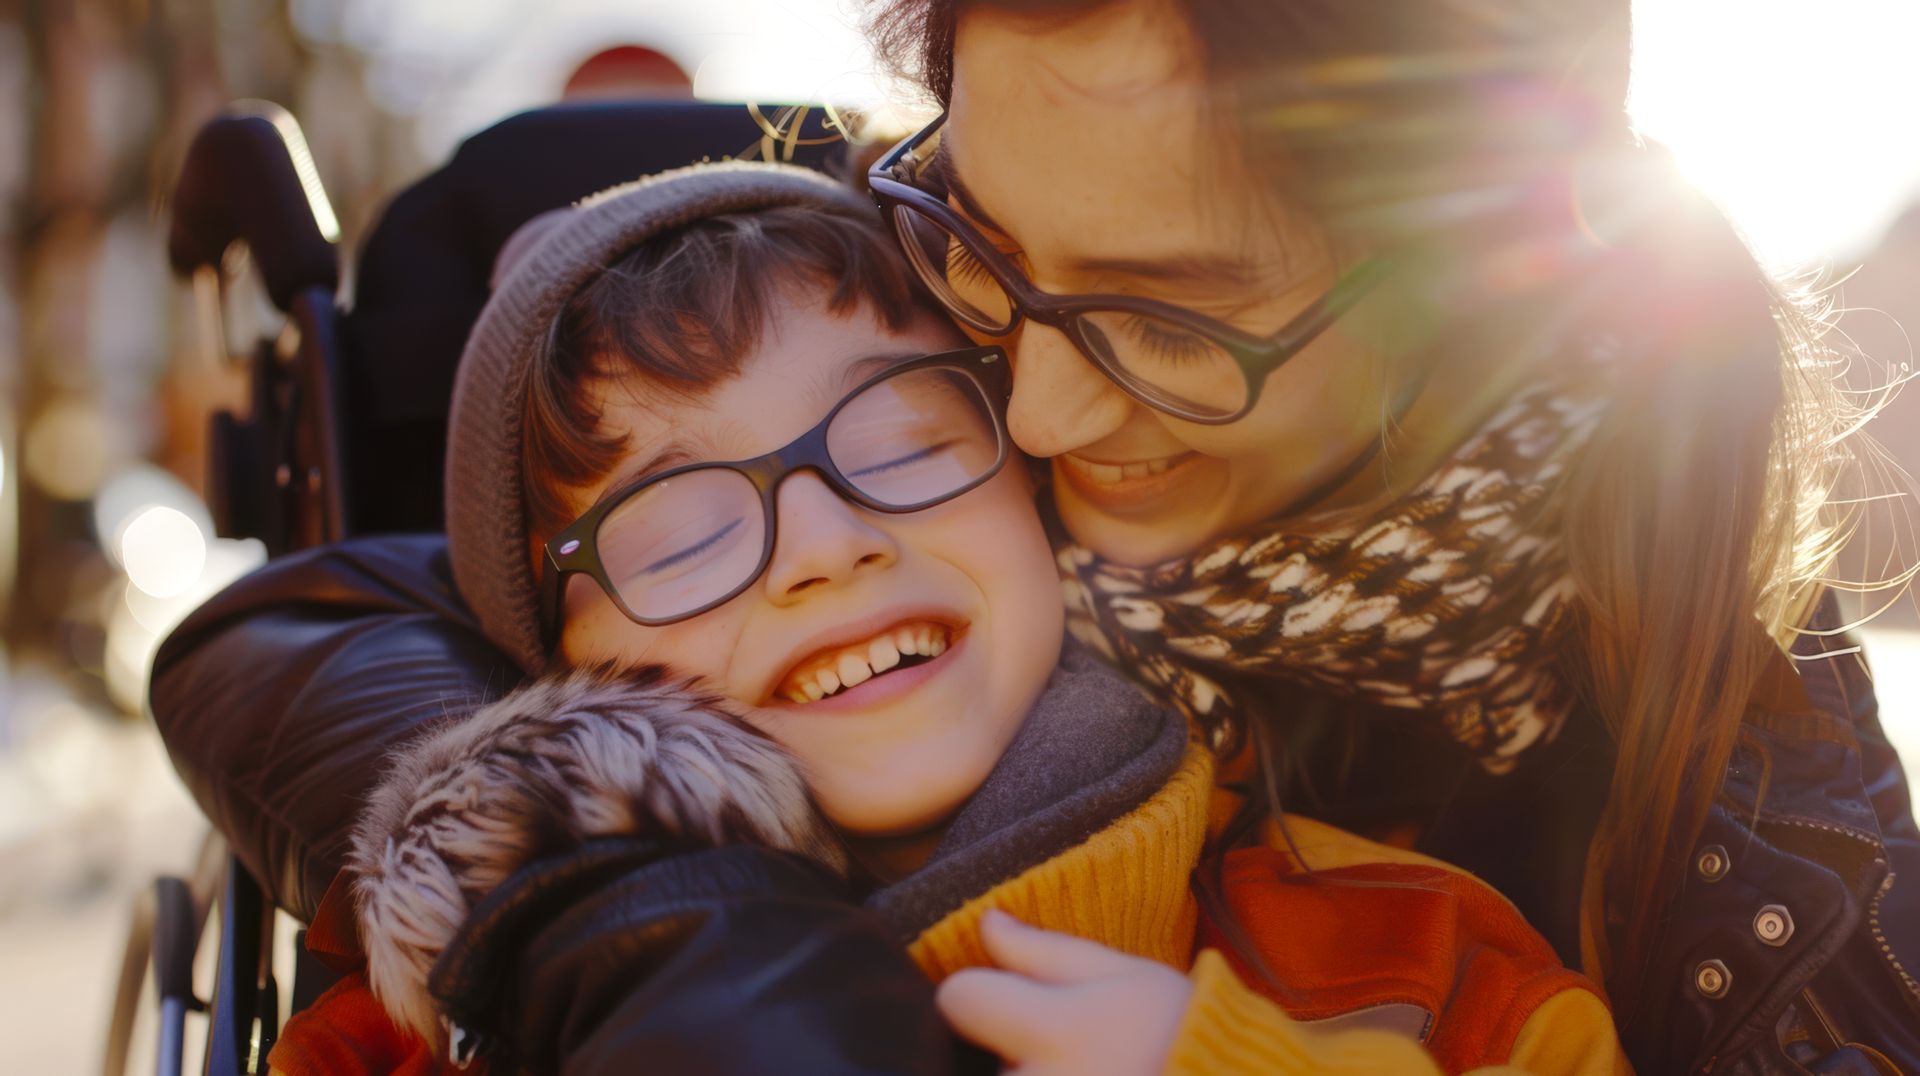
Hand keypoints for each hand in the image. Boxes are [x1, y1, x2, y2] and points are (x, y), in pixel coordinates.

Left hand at [937, 909, 1192, 1075]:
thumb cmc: (1181, 1036)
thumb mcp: (1123, 977)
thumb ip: (1042, 952)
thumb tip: (985, 923)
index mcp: (1056, 1032)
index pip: (959, 998)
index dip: (979, 991)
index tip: (1008, 998)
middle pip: (971, 1058)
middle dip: (1005, 1049)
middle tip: (1067, 1052)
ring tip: (1086, 1073)